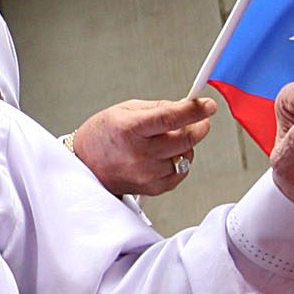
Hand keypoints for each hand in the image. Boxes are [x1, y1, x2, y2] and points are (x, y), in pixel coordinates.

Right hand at [67, 96, 216, 196]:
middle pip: (186, 138)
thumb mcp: (123, 110)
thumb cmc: (101, 137)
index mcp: (130, 129)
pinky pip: (181, 172)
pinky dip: (179, 161)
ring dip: (185, 145)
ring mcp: (147, 173)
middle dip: (198, 126)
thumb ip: (158, 107)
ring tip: (167, 140)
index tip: (208, 105)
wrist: (85, 166)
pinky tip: (165, 156)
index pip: (170, 118)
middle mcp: (139, 153)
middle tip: (198, 120)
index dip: (194, 110)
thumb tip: (186, 106)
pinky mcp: (154, 187)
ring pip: (186, 155)